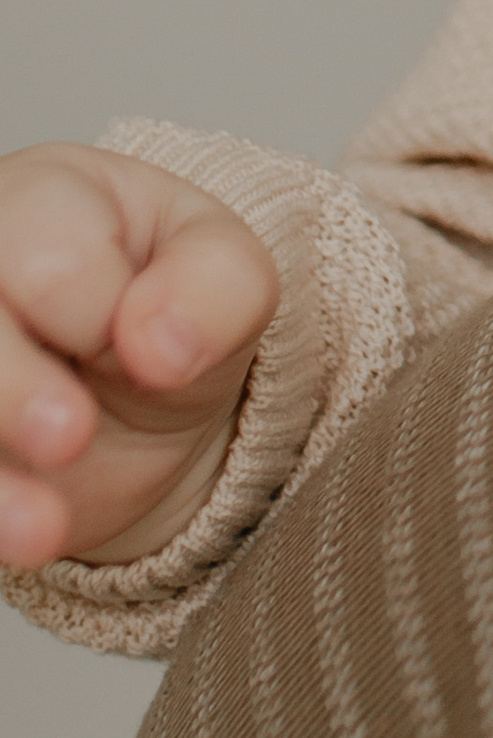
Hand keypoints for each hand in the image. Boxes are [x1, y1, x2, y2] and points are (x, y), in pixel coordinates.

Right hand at [0, 146, 277, 566]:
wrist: (143, 395)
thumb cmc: (167, 302)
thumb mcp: (225, 275)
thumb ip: (216, 286)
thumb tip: (160, 344)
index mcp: (37, 203)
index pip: (50, 259)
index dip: (101, 312)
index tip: (151, 354)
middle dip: (11, 389)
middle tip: (67, 437)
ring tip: (41, 529)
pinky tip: (24, 534)